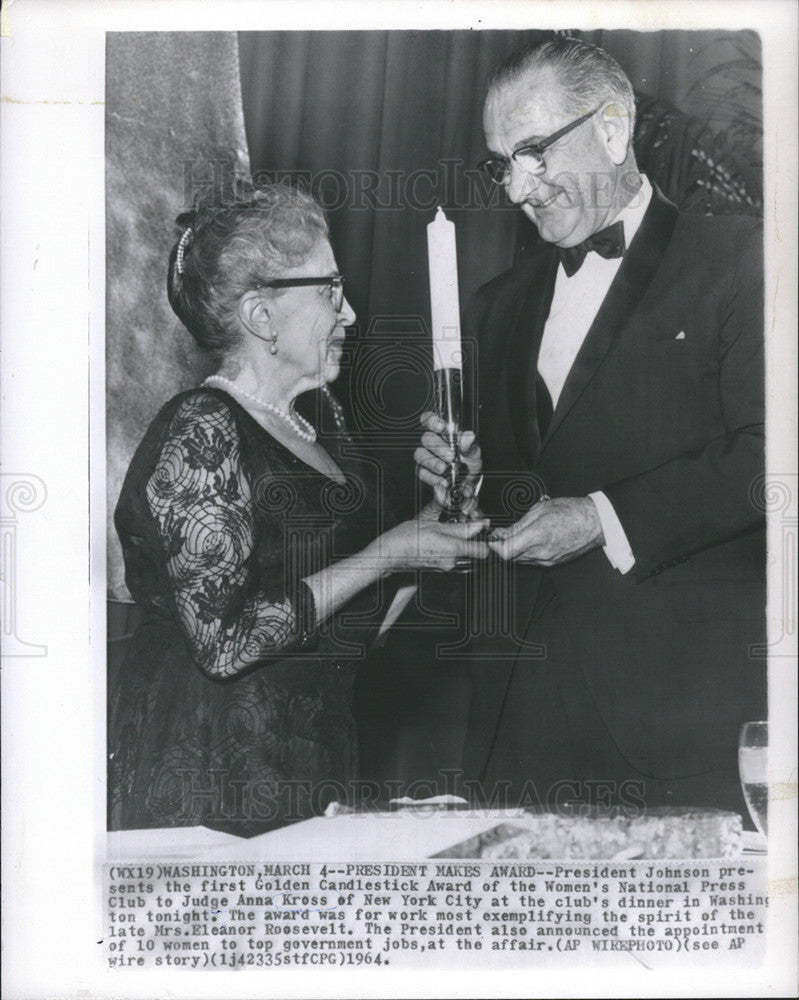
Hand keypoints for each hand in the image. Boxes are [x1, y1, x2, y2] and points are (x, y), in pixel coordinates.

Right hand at [375, 517, 489, 571]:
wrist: (388, 554)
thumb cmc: (406, 538)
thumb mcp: (434, 525)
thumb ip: (459, 528)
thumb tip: (478, 526)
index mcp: (453, 549)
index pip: (483, 551)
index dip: (487, 541)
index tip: (485, 532)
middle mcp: (451, 562)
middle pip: (472, 552)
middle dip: (470, 539)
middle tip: (462, 526)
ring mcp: (445, 568)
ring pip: (461, 554)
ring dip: (458, 543)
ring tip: (445, 532)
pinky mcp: (438, 569)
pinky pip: (451, 558)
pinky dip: (449, 549)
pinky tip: (438, 540)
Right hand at [414, 411, 482, 514]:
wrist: (468, 480)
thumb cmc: (468, 460)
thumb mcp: (473, 452)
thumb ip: (470, 444)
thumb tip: (469, 436)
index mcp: (443, 432)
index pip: (430, 420)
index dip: (431, 421)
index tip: (440, 427)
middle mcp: (432, 442)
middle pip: (426, 438)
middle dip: (438, 447)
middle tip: (451, 456)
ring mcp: (426, 456)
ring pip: (420, 454)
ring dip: (432, 462)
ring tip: (443, 469)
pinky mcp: (424, 471)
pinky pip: (422, 472)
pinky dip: (432, 477)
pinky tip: (441, 481)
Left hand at [488, 496, 604, 565]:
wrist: (594, 523)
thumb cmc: (570, 512)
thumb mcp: (540, 510)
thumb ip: (518, 525)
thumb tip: (501, 534)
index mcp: (538, 536)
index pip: (506, 552)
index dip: (494, 546)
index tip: (493, 538)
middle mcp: (542, 552)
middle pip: (510, 557)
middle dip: (503, 546)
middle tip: (502, 533)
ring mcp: (548, 560)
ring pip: (520, 560)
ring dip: (515, 549)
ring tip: (520, 533)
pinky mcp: (552, 563)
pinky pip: (532, 560)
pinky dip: (526, 552)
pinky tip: (532, 539)